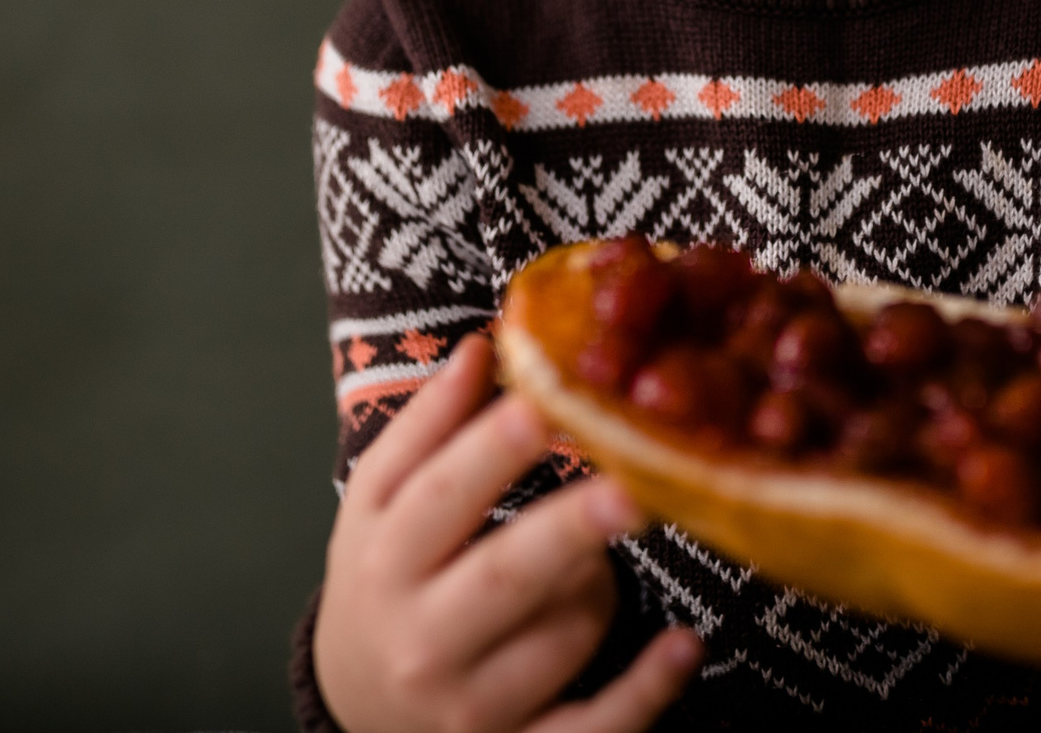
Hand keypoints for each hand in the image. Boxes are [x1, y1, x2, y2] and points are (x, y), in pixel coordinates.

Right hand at [313, 334, 702, 732]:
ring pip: (566, 635)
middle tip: (631, 485)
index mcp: (385, 558)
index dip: (491, 449)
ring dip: (599, 586)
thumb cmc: (386, 581)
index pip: (439, 497)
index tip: (544, 400)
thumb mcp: (380, 504)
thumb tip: (483, 346)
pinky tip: (683, 644)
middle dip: (570, 530)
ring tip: (589, 563)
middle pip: (505, 577)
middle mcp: (421, 639)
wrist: (357, 705)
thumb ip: (427, 426)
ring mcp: (471, 708)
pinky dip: (645, 691)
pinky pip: (595, 728)